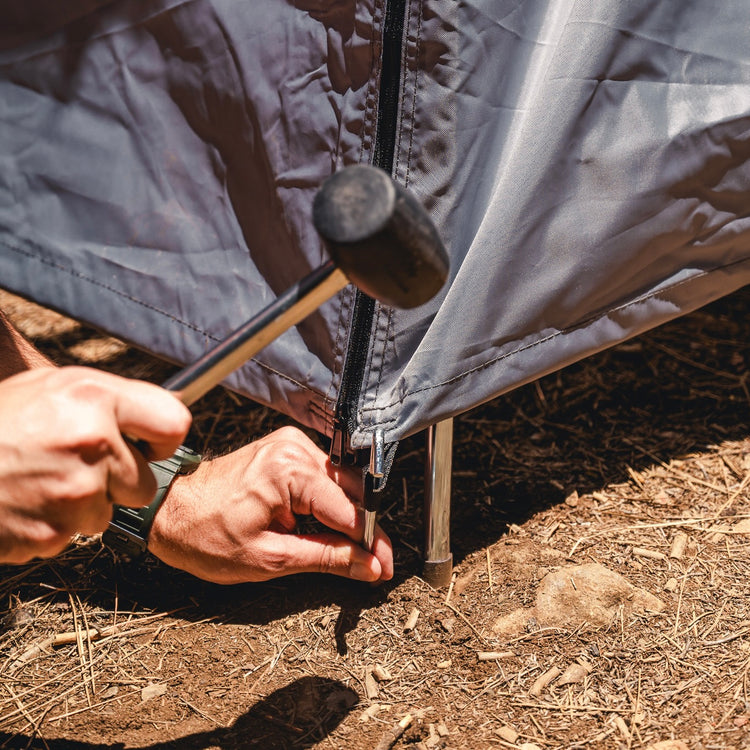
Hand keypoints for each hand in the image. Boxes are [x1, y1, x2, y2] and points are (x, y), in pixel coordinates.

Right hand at [0, 367, 190, 562]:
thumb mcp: (52, 388)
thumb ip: (111, 400)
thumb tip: (165, 420)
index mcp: (94, 398)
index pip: (174, 423)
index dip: (162, 438)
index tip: (147, 443)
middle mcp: (91, 443)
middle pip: (145, 483)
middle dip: (117, 479)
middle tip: (73, 464)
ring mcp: (74, 493)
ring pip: (108, 513)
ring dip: (83, 504)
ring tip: (40, 480)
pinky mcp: (53, 533)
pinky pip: (75, 535)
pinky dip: (54, 524)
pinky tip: (25, 501)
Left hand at [148, 426, 393, 584]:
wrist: (168, 510)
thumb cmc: (202, 533)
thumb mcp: (268, 558)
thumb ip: (326, 559)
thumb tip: (367, 565)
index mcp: (289, 470)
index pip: (348, 510)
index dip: (370, 542)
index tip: (382, 567)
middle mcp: (293, 448)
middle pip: (351, 492)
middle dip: (364, 530)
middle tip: (373, 564)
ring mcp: (289, 445)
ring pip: (339, 485)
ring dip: (346, 518)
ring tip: (348, 551)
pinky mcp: (284, 450)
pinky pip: (321, 478)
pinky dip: (327, 505)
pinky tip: (326, 529)